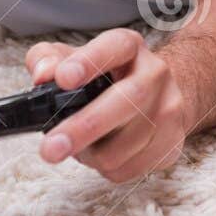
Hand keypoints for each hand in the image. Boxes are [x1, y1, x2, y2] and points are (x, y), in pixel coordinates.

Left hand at [24, 29, 190, 181]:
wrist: (158, 94)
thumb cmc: (107, 77)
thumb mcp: (73, 58)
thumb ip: (48, 59)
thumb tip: (43, 76)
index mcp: (129, 47)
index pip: (113, 47)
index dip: (88, 62)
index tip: (63, 79)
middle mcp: (155, 73)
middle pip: (126, 101)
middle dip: (84, 128)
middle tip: (51, 148)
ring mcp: (168, 109)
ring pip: (123, 147)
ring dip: (90, 154)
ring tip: (80, 145)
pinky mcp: (172, 142)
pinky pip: (129, 169)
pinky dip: (106, 168)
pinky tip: (103, 152)